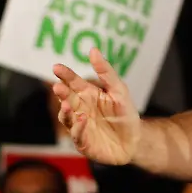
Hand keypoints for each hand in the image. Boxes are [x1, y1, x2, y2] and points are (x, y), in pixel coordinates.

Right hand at [52, 48, 140, 165]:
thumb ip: (106, 72)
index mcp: (87, 95)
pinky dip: (78, 127)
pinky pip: (77, 135)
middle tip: (58, 86)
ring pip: (67, 117)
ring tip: (68, 104)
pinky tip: (82, 119)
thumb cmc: (125, 113)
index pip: (73, 83)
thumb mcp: (119, 90)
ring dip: (65, 111)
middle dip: (61, 93)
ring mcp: (79, 126)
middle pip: (67, 99)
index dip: (65, 75)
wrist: (134, 140)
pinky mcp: (83, 142)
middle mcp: (80, 109)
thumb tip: (93, 50)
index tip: (57, 67)